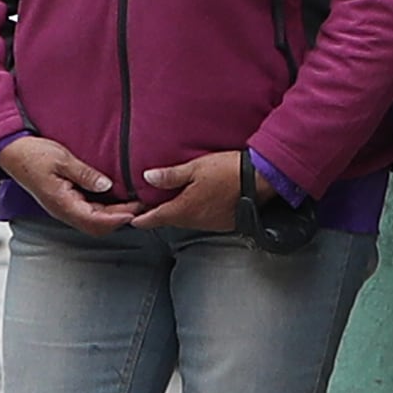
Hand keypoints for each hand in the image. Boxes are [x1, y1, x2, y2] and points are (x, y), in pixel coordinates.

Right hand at [0, 132, 137, 234]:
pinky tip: (117, 199)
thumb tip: (106, 185)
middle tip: (142, 205)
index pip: (94, 221)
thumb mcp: (61, 159)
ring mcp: (64, 208)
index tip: (135, 210)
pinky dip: (106, 210)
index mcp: (62, 203)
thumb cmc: (33, 155)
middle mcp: (64, 211)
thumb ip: (84, 174)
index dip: (117, 218)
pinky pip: (89, 212)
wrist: (12, 153)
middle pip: (97, 225)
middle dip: (121, 218)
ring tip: (134, 203)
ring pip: (94, 221)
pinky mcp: (66, 202)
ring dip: (115, 215)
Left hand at [133, 149, 250, 233]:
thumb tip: (147, 177)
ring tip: (170, 204)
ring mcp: (210, 224)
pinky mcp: (223, 224)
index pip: (156, 218)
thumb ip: (170, 175)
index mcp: (184, 208)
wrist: (260, 181)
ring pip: (185, 222)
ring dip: (176, 214)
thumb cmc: (228, 170)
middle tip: (147, 207)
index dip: (141, 219)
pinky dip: (193, 214)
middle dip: (158, 215)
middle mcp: (195, 221)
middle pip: (170, 221)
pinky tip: (195, 204)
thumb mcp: (195, 167)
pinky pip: (201, 222)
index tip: (132, 220)